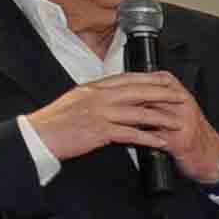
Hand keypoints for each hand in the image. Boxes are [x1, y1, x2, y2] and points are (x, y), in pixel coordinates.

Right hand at [27, 72, 207, 166]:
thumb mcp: (76, 100)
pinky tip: (160, 141)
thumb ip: (95, 97)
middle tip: (181, 96)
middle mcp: (98, 97)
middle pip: (138, 91)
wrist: (37, 135)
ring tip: (178, 122)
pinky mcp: (99, 132)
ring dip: (161, 117)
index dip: (149, 79)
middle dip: (162, 94)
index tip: (166, 80)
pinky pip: (129, 134)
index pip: (127, 78)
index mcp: (93, 88)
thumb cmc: (54, 122)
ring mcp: (99, 114)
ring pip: (138, 112)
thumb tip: (112, 95)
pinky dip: (147, 137)